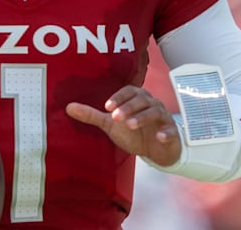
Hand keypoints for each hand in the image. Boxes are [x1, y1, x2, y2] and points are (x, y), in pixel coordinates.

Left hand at [66, 86, 180, 165]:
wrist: (156, 150)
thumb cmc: (133, 132)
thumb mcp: (111, 125)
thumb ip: (92, 115)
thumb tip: (68, 107)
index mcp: (137, 99)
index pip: (130, 91)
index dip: (119, 97)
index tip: (107, 107)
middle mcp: (151, 104)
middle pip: (142, 99)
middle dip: (128, 107)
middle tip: (115, 117)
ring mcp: (163, 118)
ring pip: (155, 112)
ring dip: (142, 117)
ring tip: (130, 125)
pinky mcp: (172, 133)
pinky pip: (171, 130)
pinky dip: (166, 132)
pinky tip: (159, 137)